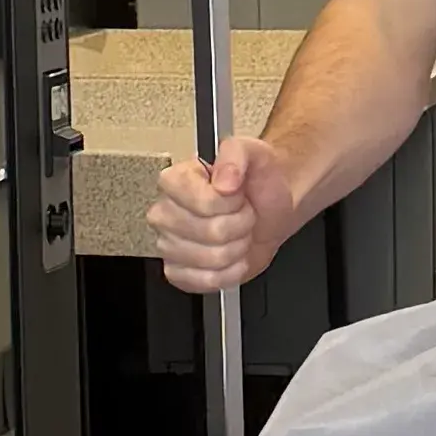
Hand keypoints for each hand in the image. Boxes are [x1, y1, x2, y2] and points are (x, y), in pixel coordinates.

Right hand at [153, 131, 298, 292]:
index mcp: (175, 181)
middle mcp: (166, 213)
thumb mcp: (253, 153)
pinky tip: (232, 256)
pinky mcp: (179, 272)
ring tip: (237, 232)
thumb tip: (223, 180)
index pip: (203, 203)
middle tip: (241, 214)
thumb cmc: (257, 182)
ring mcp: (169, 245)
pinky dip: (230, 272)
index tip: (237, 195)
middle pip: (210, 233)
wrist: (269, 209)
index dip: (230, 203)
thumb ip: (236, 155)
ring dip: (237, 248)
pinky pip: (205, 282)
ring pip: (212, 259)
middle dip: (239, 226)